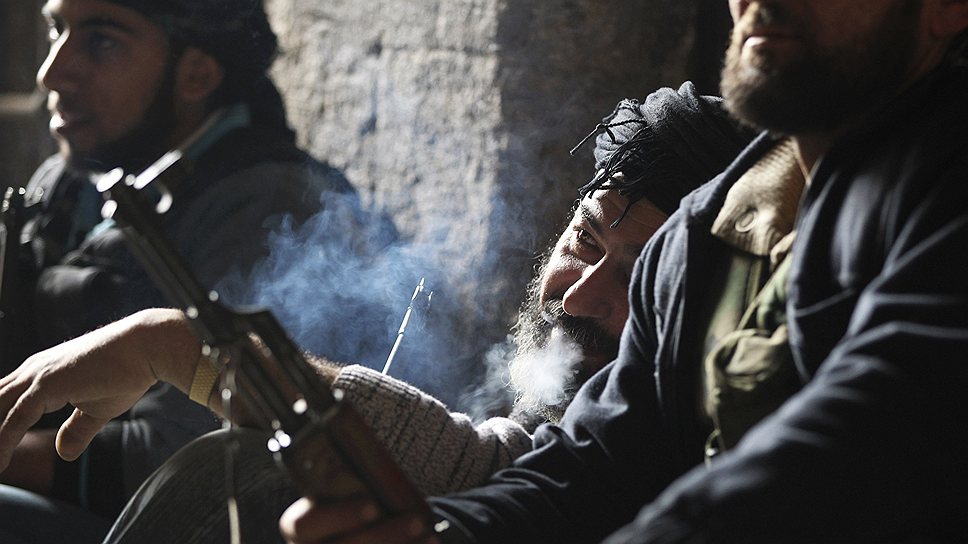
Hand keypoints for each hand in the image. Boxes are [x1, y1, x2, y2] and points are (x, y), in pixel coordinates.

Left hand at [0, 309, 192, 468]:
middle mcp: (32, 371)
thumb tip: (64, 453)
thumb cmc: (127, 372)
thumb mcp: (97, 409)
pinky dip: (3, 441)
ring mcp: (37, 377)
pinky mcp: (47, 385)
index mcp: (41, 374)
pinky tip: (0, 463)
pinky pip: (15, 419)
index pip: (3, 401)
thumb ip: (76, 430)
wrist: (146, 347)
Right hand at [279, 497, 439, 543]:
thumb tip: (380, 462)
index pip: (303, 525)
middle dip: (383, 536)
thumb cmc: (353, 506)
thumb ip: (350, 483)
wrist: (360, 535)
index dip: (339, 516)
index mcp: (299, 526)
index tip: (373, 505)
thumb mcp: (344, 493)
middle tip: (417, 521)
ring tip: (431, 537)